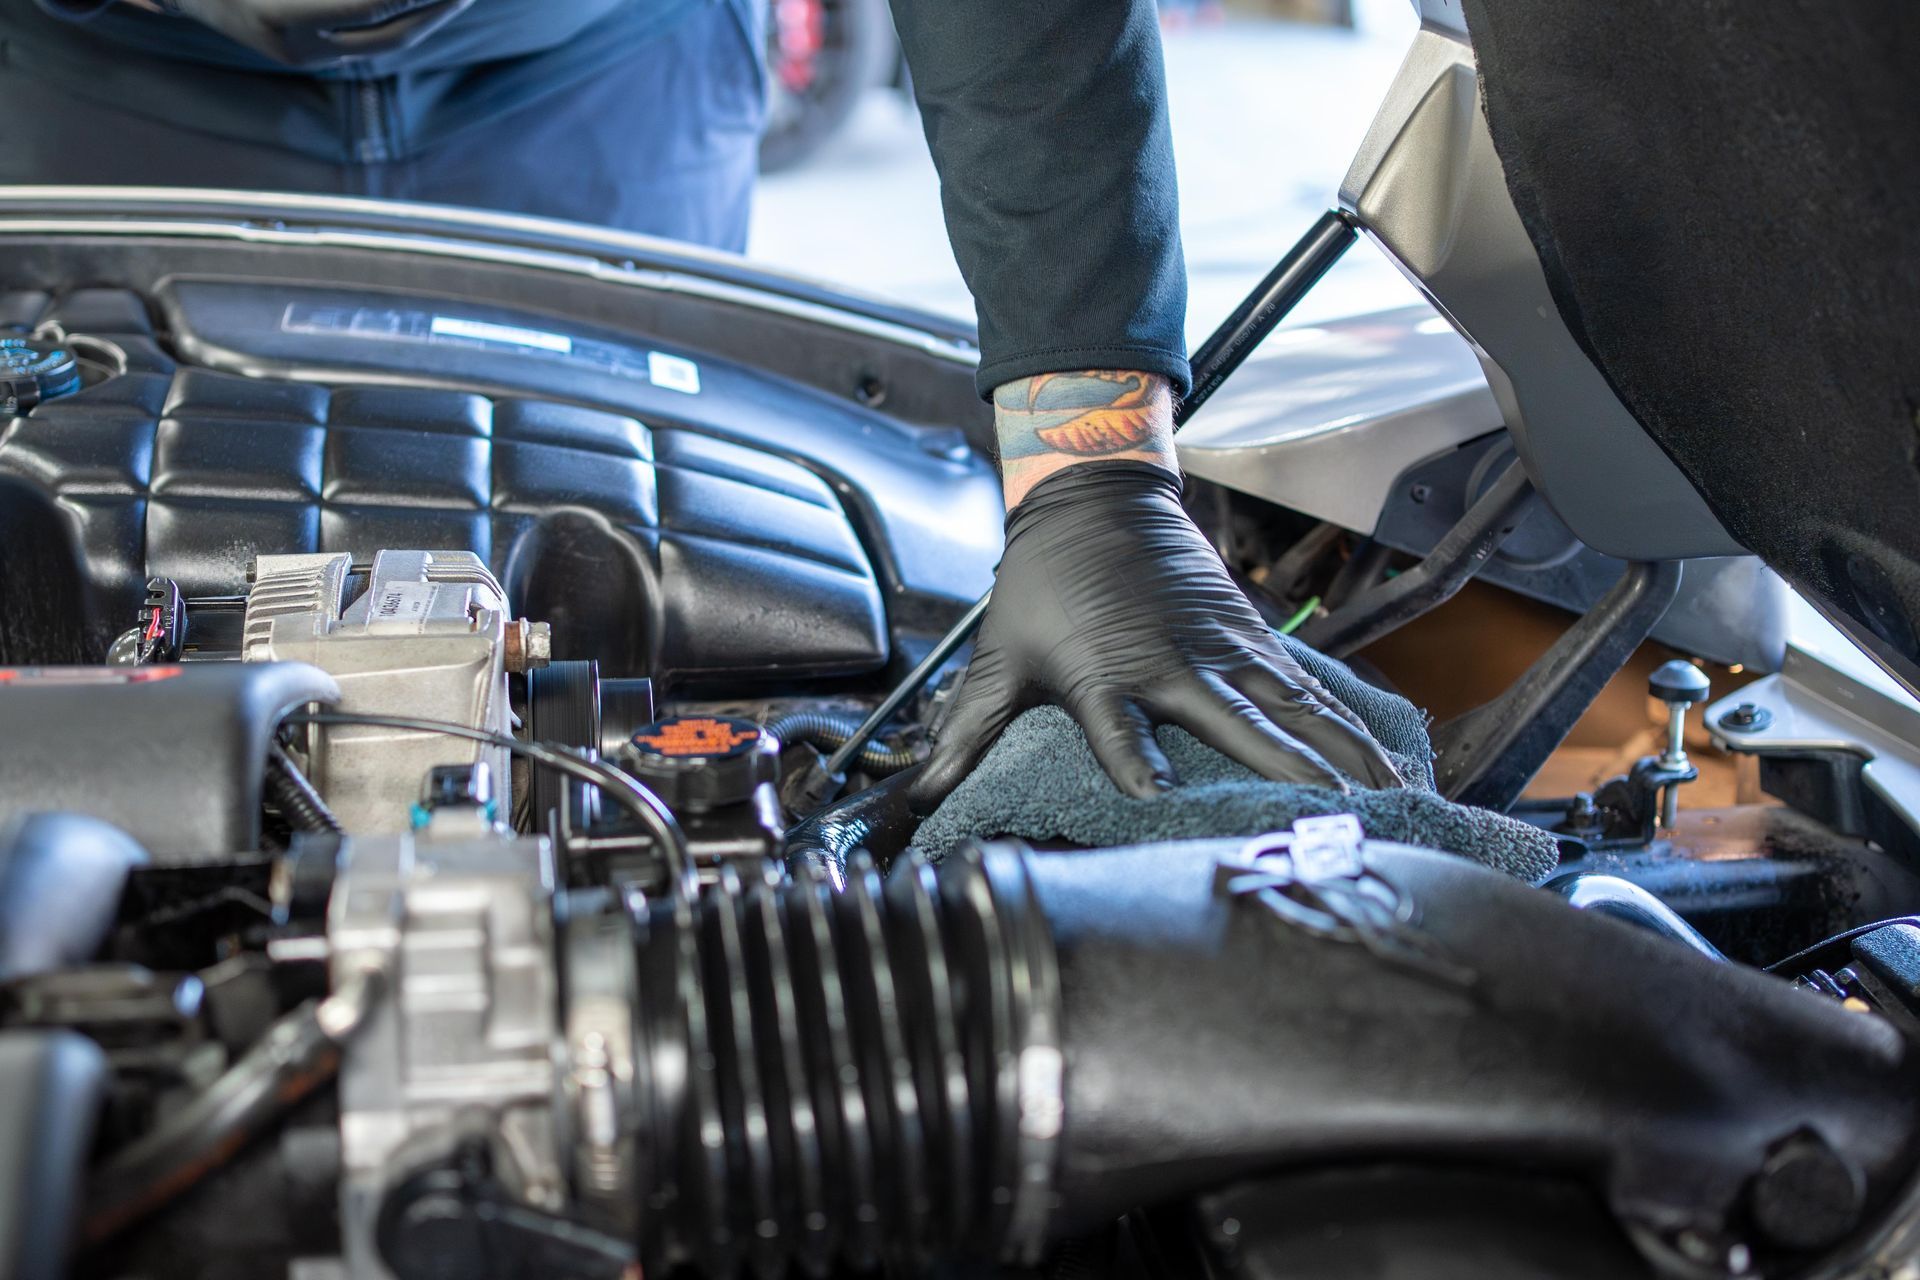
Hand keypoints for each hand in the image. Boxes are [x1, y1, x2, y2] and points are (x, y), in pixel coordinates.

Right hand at [158, 0, 470, 65]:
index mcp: (281, 18)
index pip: (371, 5)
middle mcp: (298, 47)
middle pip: (391, 34)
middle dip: (437, 8)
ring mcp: (308, 58)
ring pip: (387, 44)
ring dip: (428, 17)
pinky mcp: (314, 58)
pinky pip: (371, 42)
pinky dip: (403, 21)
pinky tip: (427, 4)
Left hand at [909, 458, 1404, 812]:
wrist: (1094, 497)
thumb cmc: (1043, 583)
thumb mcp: (999, 657)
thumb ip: (965, 731)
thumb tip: (917, 793)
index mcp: (1105, 675)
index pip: (1119, 732)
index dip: (1136, 767)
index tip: (1162, 803)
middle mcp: (1175, 664)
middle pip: (1242, 727)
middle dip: (1293, 779)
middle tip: (1337, 827)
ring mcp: (1223, 649)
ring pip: (1294, 710)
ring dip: (1343, 757)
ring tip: (1393, 802)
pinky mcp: (1251, 637)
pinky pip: (1307, 689)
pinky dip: (1346, 725)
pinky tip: (1384, 759)